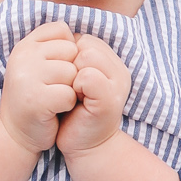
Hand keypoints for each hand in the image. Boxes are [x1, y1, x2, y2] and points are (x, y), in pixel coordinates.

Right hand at [0, 20, 77, 155]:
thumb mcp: (38, 65)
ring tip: (53, 99)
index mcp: (24, 45)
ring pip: (73, 73)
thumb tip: (80, 37)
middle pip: (71, 51)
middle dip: (71, 71)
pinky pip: (69, 94)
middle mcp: (22, 56)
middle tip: (53, 87)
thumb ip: (53, 46)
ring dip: (71, 89)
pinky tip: (54, 110)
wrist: (15, 134)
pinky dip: (68, 105)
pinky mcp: (35, 99)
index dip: (68, 51)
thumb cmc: (35, 97)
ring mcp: (26, 77)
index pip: (62, 30)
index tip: (54, 70)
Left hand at [58, 34, 130, 158]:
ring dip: (72, 74)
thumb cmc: (72, 112)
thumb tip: (61, 33)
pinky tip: (75, 102)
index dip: (69, 57)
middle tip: (71, 89)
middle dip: (71, 63)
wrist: (82, 147)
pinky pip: (88, 76)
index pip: (85, 39)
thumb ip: (74, 57)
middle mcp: (120, 71)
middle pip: (87, 44)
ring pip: (87, 56)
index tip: (69, 81)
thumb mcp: (74, 79)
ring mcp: (118, 85)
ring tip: (74, 95)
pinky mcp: (110, 99)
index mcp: (111, 63)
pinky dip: (75, 87)